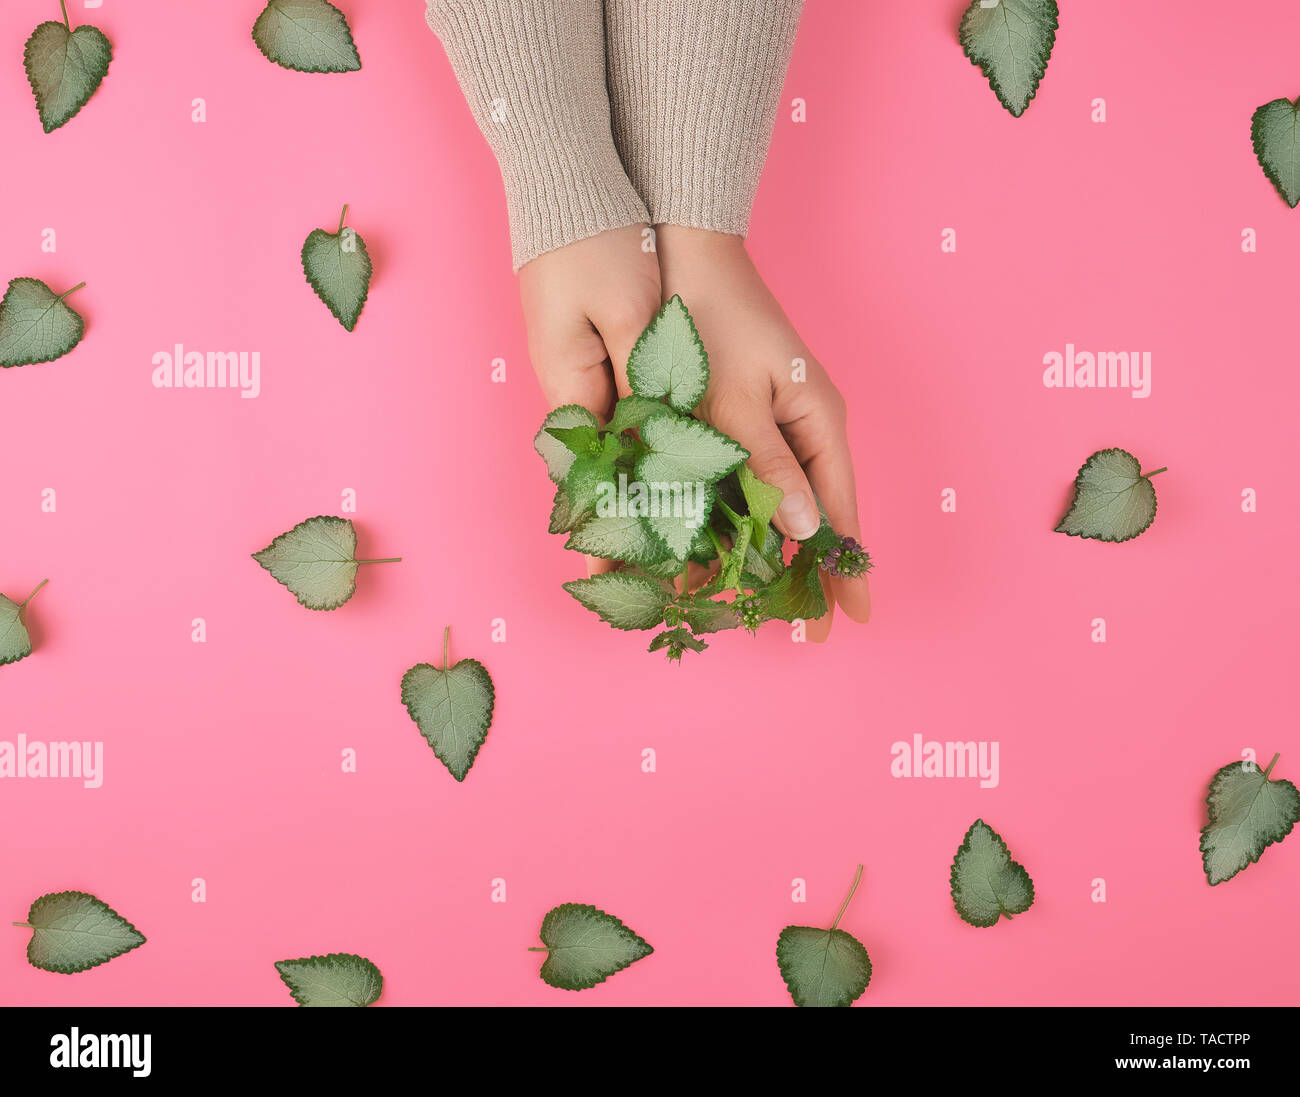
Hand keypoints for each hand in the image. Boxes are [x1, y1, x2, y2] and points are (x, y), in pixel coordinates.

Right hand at [519, 224, 661, 576]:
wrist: (572, 184)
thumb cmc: (599, 241)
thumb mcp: (633, 312)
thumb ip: (651, 382)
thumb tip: (667, 446)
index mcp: (573, 388)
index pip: (593, 476)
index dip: (609, 529)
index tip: (613, 581)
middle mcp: (570, 393)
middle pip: (600, 474)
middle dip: (623, 527)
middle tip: (652, 581)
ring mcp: (579, 378)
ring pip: (612, 452)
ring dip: (636, 495)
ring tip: (667, 548)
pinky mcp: (594, 362)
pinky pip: (620, 422)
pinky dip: (642, 453)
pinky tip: (665, 480)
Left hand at [654, 225, 870, 638]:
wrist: (683, 261)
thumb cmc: (711, 322)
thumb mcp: (735, 398)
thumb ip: (766, 464)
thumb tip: (805, 526)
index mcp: (819, 422)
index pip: (841, 510)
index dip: (844, 567)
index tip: (850, 619)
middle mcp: (806, 429)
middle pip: (817, 516)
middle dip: (809, 572)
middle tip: (800, 630)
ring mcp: (777, 426)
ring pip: (781, 505)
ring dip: (770, 552)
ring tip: (758, 605)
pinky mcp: (743, 422)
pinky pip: (748, 483)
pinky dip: (738, 518)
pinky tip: (721, 550)